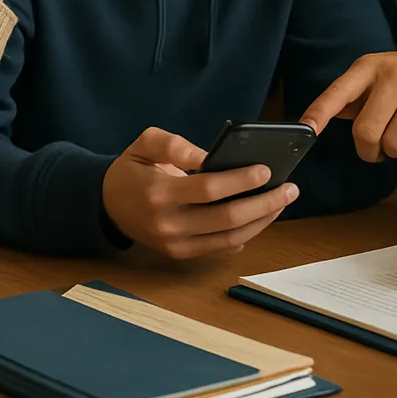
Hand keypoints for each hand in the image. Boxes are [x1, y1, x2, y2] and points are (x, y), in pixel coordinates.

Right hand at [101, 127, 297, 259]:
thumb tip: (209, 156)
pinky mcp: (181, 254)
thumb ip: (176, 146)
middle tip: (290, 188)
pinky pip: (220, 248)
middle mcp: (168, 224)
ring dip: (262, 221)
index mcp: (158, 193)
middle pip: (225, 219)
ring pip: (228, 239)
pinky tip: (263, 216)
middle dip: (263, 204)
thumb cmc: (132, 168)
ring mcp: (175, 244)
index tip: (266, 169)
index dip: (239, 180)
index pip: (207, 190)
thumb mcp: (145, 143)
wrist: (106, 204)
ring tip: (283, 201)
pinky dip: (246, 235)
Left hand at [300, 49, 396, 161]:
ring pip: (395, 146)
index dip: (320, 112)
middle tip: (379, 146)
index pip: (339, 92)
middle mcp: (394, 75)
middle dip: (371, 150)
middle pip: (366, 133)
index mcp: (371, 67)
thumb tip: (318, 119)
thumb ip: (354, 97)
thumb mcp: (382, 76)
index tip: (306, 130)